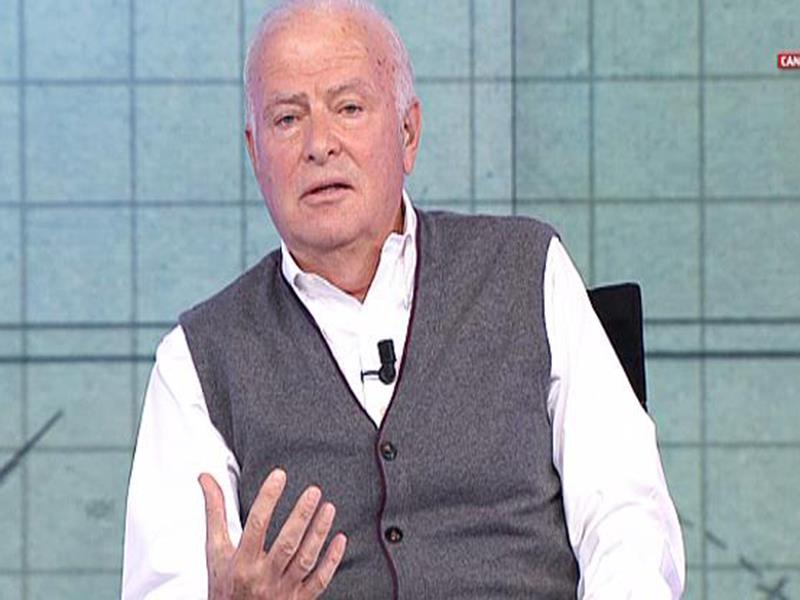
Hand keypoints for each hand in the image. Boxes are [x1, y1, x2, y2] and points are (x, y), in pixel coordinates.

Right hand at [198, 469, 347, 598]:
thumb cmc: (225, 586)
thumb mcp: (215, 551)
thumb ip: (215, 513)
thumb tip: (207, 479)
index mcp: (241, 563)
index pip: (256, 525)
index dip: (267, 498)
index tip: (279, 475)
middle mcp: (262, 577)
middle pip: (286, 543)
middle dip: (301, 516)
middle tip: (314, 491)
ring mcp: (283, 591)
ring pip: (305, 560)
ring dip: (319, 533)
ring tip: (329, 507)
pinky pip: (319, 581)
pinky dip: (332, 560)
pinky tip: (340, 539)